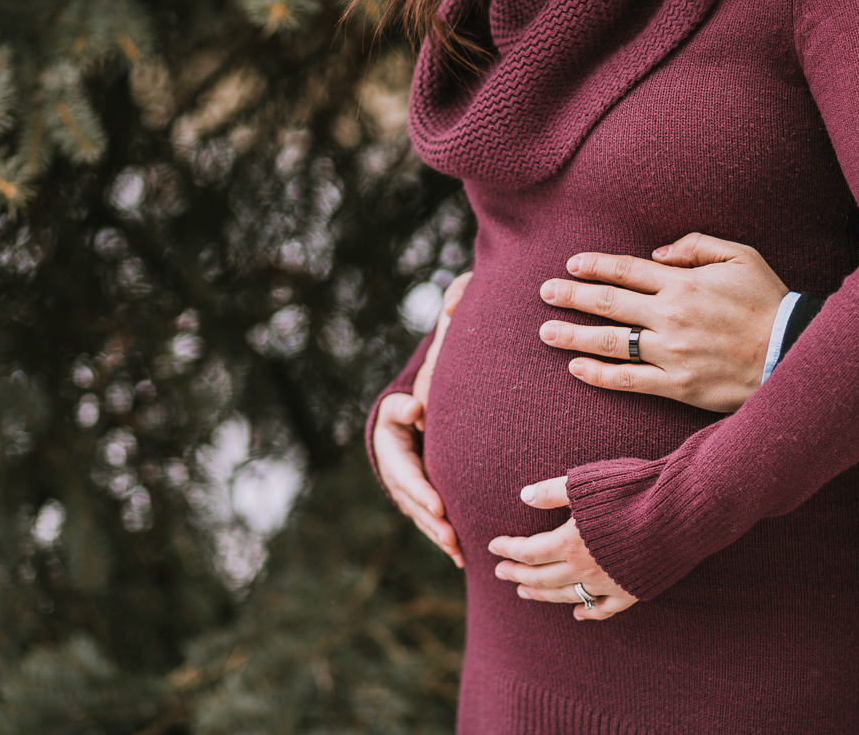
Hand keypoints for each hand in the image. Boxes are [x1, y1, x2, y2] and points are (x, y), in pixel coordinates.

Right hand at [373, 272, 471, 566]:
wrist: (449, 394)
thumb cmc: (450, 367)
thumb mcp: (449, 344)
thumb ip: (453, 323)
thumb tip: (456, 300)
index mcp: (395, 419)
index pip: (394, 439)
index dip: (408, 453)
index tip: (426, 462)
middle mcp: (397, 449)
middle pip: (402, 483)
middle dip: (422, 503)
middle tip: (444, 523)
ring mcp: (410, 473)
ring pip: (416, 506)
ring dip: (433, 528)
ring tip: (456, 546)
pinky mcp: (427, 490)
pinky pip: (431, 516)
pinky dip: (444, 534)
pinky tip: (464, 557)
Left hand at [488, 476, 637, 620]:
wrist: (679, 511)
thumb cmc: (631, 490)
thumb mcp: (584, 483)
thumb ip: (551, 492)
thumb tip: (522, 496)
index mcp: (569, 543)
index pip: (528, 552)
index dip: (508, 549)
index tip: (493, 547)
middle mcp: (584, 569)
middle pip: (541, 579)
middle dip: (517, 576)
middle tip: (500, 573)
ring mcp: (608, 584)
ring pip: (566, 596)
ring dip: (542, 595)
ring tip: (525, 593)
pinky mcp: (632, 591)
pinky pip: (603, 608)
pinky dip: (587, 612)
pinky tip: (577, 614)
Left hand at [537, 233, 786, 412]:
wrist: (791, 352)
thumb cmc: (767, 301)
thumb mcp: (741, 256)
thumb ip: (696, 246)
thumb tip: (656, 255)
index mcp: (683, 283)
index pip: (626, 271)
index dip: (594, 266)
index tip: (571, 265)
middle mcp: (670, 316)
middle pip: (608, 303)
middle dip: (571, 297)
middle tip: (545, 293)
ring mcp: (671, 352)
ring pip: (610, 341)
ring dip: (573, 335)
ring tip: (546, 332)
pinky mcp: (677, 385)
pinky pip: (629, 380)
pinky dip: (599, 374)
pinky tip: (577, 367)